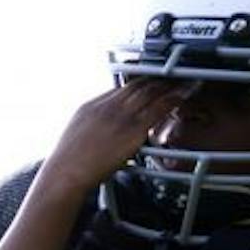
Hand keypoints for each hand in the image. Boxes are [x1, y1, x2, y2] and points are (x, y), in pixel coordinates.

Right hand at [36, 80, 187, 197]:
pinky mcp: (132, 130)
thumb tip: (99, 133)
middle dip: (155, 79)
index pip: (119, 88)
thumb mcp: (76, 136)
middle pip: (136, 85)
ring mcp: (120, 117)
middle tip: (170, 77)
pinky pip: (158, 109)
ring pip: (150, 93)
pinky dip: (172, 100)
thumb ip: (92, 128)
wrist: (66, 173)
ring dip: (168, 85)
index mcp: (91, 106)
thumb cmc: (69, 162)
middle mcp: (107, 106)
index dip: (137, 82)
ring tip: (182, 81)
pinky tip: (182, 96)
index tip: (148, 81)